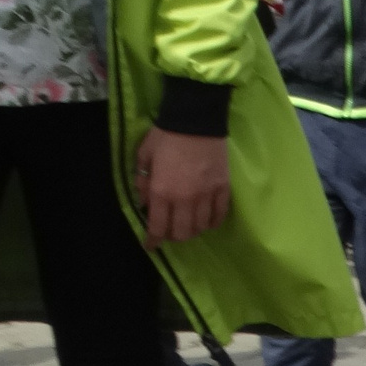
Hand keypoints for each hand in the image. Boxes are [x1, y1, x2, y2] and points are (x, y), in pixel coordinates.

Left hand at [135, 128, 230, 245]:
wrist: (196, 120)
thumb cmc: (165, 137)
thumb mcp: (144, 157)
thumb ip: (143, 183)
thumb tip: (146, 203)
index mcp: (162, 192)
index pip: (158, 228)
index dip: (153, 241)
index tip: (150, 246)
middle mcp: (185, 199)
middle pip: (183, 233)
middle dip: (174, 236)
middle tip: (170, 231)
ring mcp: (207, 195)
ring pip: (201, 226)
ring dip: (193, 229)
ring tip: (189, 223)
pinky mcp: (223, 188)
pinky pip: (220, 214)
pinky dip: (213, 222)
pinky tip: (208, 220)